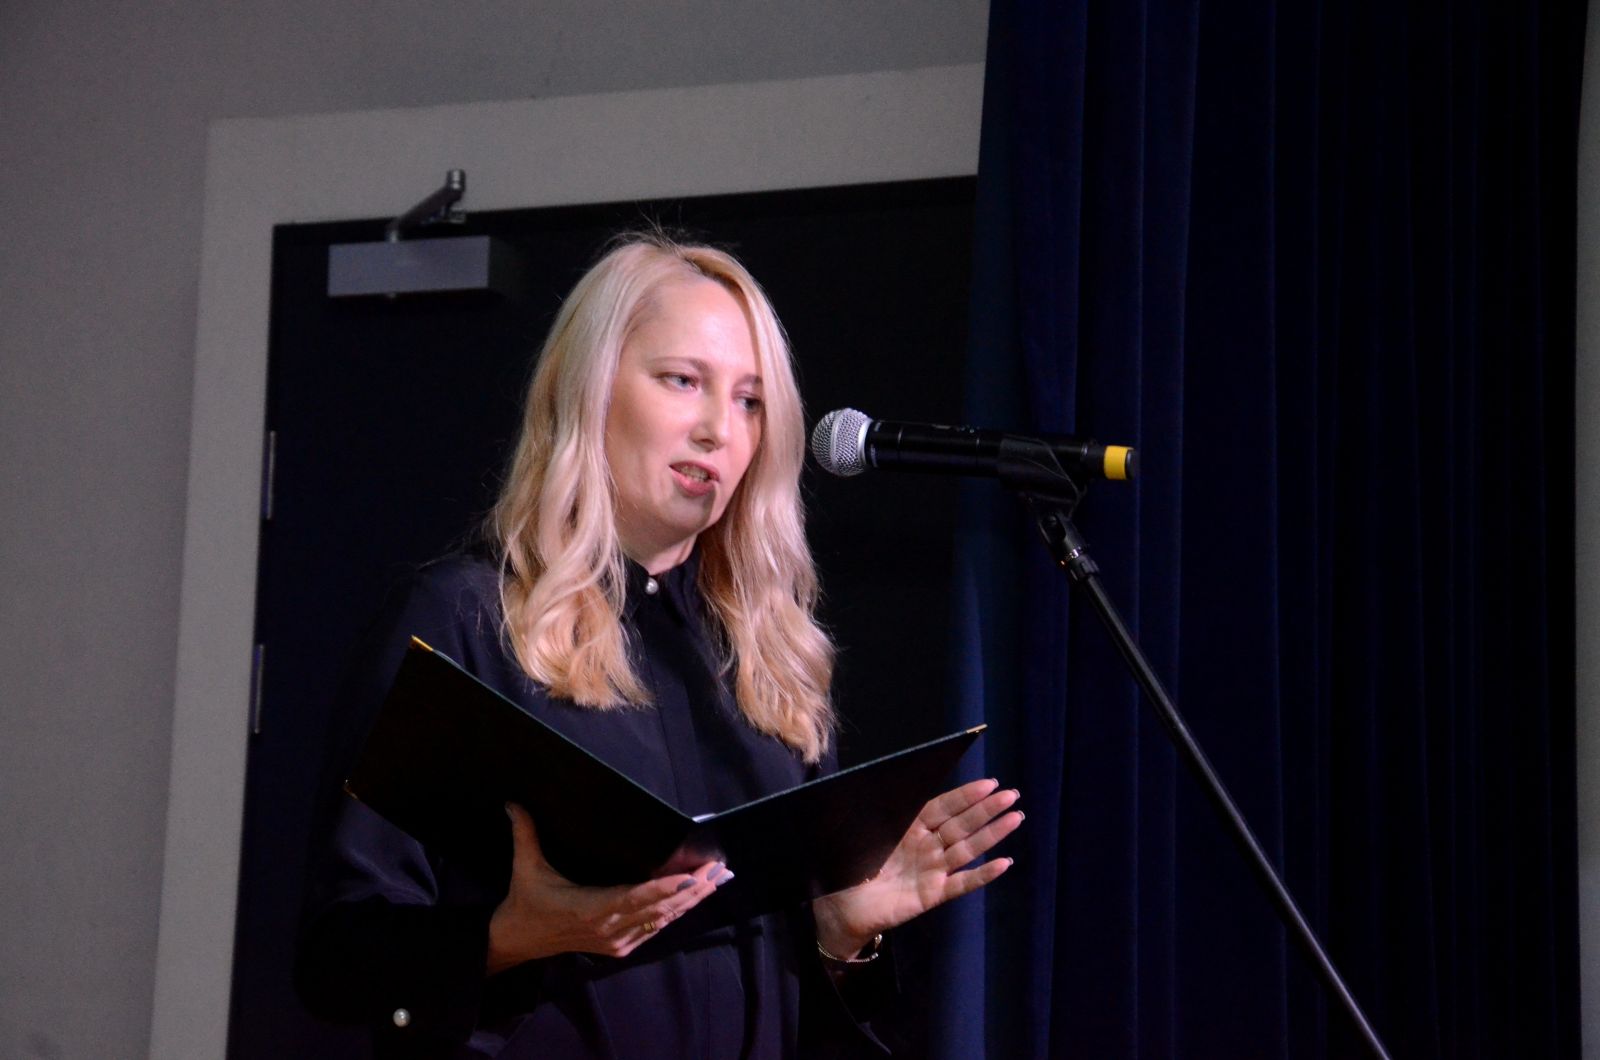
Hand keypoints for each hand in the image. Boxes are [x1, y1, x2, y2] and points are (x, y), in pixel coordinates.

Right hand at [487, 803, 728, 972]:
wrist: (517, 941)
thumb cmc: (526, 900)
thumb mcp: (525, 867)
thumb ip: (525, 833)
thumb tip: (514, 802)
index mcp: (590, 908)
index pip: (638, 897)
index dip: (668, 888)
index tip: (694, 876)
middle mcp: (609, 927)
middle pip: (661, 908)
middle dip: (694, 888)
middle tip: (721, 869)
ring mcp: (617, 941)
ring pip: (663, 920)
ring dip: (692, 900)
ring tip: (718, 880)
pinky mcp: (619, 947)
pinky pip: (655, 929)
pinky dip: (676, 912)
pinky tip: (694, 898)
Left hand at [811, 778, 1021, 958]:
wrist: (842, 909)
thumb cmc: (850, 867)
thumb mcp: (861, 832)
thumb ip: (878, 812)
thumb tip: (883, 779)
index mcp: (909, 827)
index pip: (943, 807)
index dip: (966, 796)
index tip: (990, 784)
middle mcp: (926, 846)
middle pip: (961, 825)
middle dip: (986, 810)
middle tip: (1012, 795)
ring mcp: (932, 870)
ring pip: (967, 849)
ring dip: (992, 834)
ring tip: (1015, 818)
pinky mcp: (933, 895)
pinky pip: (961, 884)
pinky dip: (983, 875)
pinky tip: (1003, 864)